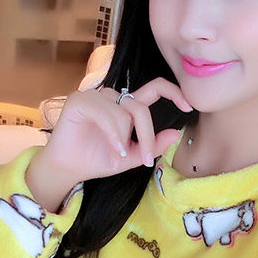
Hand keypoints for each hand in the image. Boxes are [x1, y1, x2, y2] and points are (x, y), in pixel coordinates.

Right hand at [27, 78, 191, 211]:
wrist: (69, 168)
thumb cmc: (97, 160)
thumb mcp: (130, 157)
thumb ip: (151, 146)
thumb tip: (176, 134)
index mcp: (126, 106)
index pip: (155, 89)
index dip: (174, 92)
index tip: (188, 107)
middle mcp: (112, 97)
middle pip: (141, 108)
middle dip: (147, 136)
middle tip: (144, 159)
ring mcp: (95, 96)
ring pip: (123, 112)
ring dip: (124, 137)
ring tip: (118, 154)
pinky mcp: (80, 100)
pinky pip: (106, 113)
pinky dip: (113, 133)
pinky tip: (113, 148)